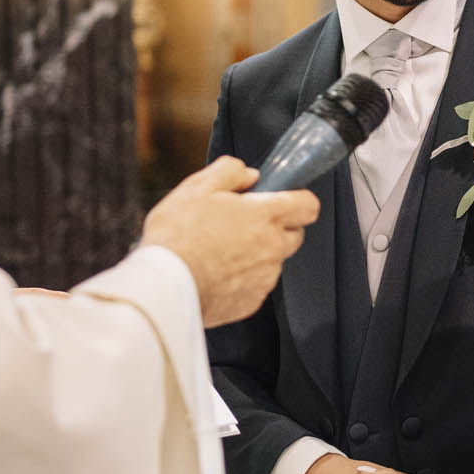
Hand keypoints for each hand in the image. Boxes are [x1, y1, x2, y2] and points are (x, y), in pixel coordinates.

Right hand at [140, 157, 317, 327]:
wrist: (164, 286)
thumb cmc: (177, 235)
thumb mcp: (197, 188)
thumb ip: (230, 172)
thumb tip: (249, 175)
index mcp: (266, 216)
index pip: (309, 206)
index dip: (298, 200)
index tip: (280, 200)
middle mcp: (273, 248)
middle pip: (295, 235)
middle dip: (277, 228)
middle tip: (243, 224)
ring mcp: (265, 278)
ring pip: (274, 262)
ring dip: (257, 255)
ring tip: (220, 252)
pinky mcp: (251, 302)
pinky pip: (256, 286)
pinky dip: (242, 279)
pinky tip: (216, 273)